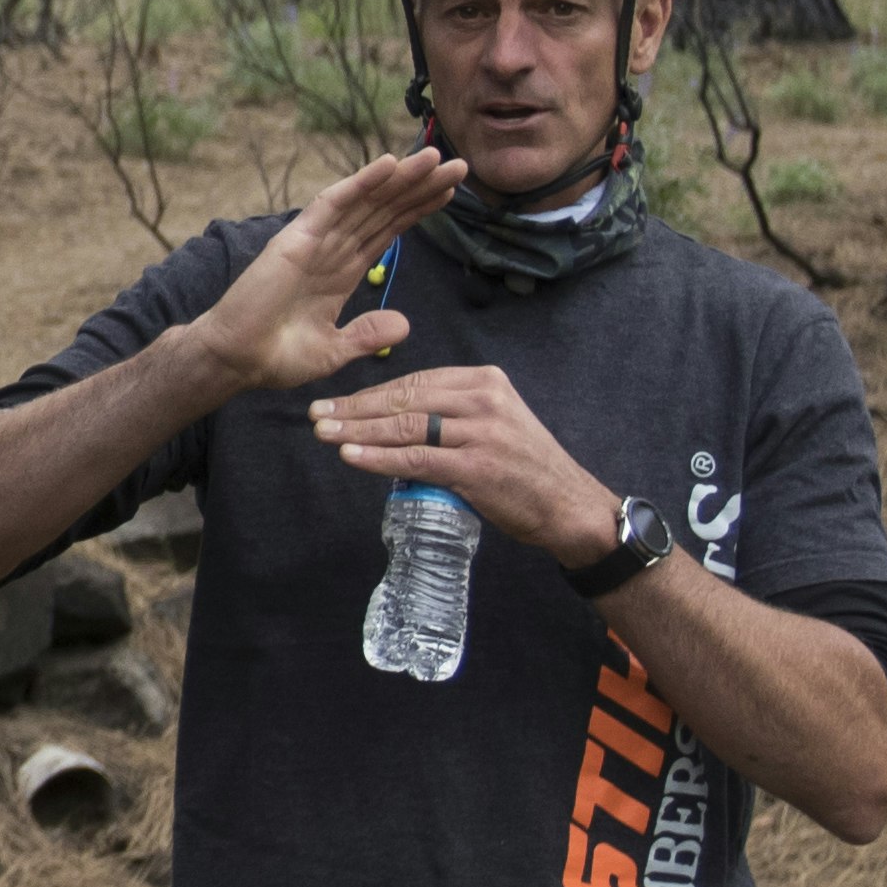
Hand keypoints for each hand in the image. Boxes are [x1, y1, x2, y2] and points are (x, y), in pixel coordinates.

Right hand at [177, 147, 463, 395]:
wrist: (238, 361)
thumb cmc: (276, 357)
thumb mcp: (334, 351)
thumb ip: (367, 335)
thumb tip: (405, 324)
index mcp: (341, 272)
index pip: (387, 231)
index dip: (418, 209)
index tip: (451, 192)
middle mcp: (331, 249)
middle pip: (384, 209)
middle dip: (420, 187)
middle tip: (459, 165)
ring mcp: (314, 240)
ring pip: (365, 201)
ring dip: (400, 178)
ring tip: (434, 157)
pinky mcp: (297, 238)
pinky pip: (333, 204)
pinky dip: (361, 183)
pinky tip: (389, 165)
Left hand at [303, 360, 619, 564]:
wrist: (568, 505)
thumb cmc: (523, 468)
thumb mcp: (493, 423)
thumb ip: (450, 415)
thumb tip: (393, 421)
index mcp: (484, 382)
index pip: (414, 382)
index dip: (370, 393)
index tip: (338, 402)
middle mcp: (482, 400)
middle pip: (404, 399)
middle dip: (355, 408)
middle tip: (318, 415)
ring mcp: (480, 433)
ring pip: (404, 427)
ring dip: (358, 431)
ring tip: (324, 433)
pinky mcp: (475, 466)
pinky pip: (416, 458)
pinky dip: (378, 458)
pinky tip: (351, 455)